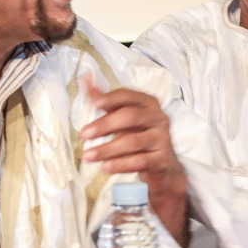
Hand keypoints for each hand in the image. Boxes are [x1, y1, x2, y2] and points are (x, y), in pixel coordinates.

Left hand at [81, 76, 189, 245]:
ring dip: (107, 149)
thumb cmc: (139, 136)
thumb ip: (106, 101)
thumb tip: (84, 79)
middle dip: (104, 125)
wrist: (163, 166)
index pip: (129, 96)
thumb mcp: (124, 117)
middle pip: (130, 116)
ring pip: (133, 141)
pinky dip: (120, 165)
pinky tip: (105, 167)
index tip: (95, 103)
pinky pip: (139, 161)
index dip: (112, 98)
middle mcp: (159, 118)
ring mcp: (162, 139)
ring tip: (88, 156)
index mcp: (148, 104)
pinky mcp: (162, 160)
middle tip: (84, 134)